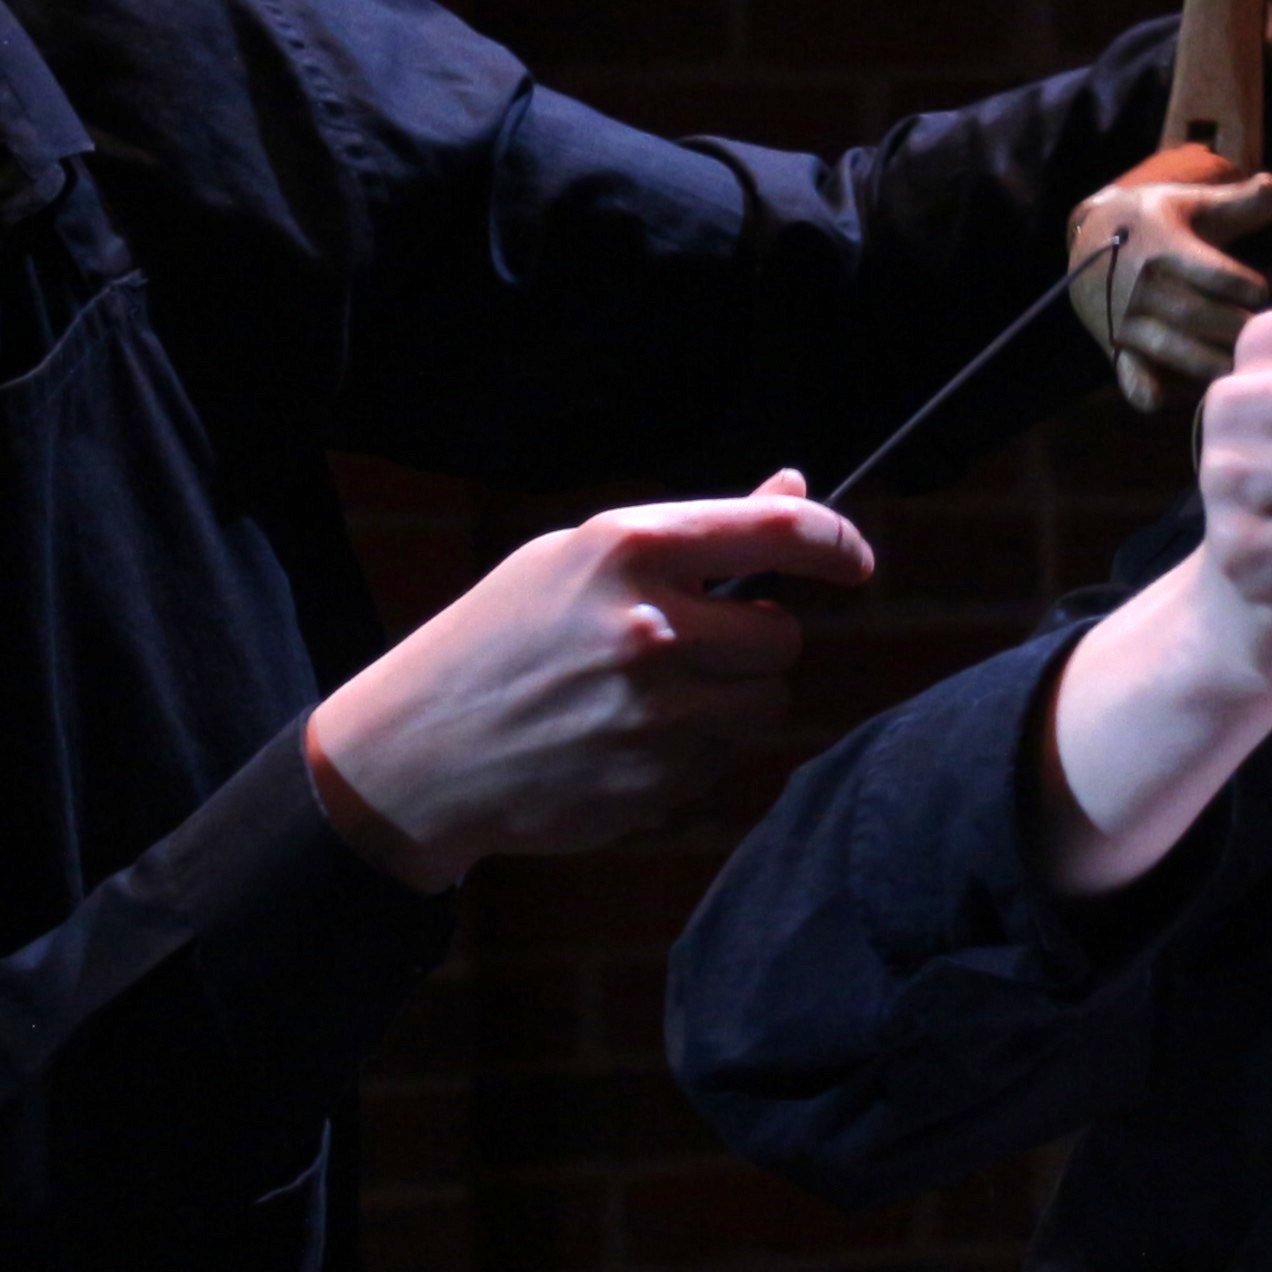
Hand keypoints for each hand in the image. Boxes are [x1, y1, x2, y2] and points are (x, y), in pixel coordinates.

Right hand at [307, 471, 873, 883]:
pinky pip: (721, 761)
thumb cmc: (500, 640)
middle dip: (754, 643)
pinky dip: (689, 753)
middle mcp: (651, 627)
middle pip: (782, 637)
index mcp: (628, 550)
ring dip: (729, 702)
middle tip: (693, 646)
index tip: (855, 560)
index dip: (837, 543)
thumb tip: (795, 490)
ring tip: (646, 697)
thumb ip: (693, 535)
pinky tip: (619, 742)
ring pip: (764, 704)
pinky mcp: (656, 781)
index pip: (780, 532)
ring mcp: (656, 711)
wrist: (417, 753)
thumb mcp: (575, 561)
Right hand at [1069, 143, 1271, 410]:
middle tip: (1260, 337)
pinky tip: (1160, 401)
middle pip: (1199, 316)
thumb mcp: (1191, 203)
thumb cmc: (1157, 220)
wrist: (1089, 235)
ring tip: (1239, 369)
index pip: (1217, 276)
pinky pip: (1127, 370)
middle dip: (1236, 329)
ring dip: (1210, 364)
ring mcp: (1125, 317)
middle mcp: (1142, 284)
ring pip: (1173, 348)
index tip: (1258, 292)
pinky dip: (1142, 388)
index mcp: (1165, 247)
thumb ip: (1237, 201)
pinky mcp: (1114, 343)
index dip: (1248, 288)